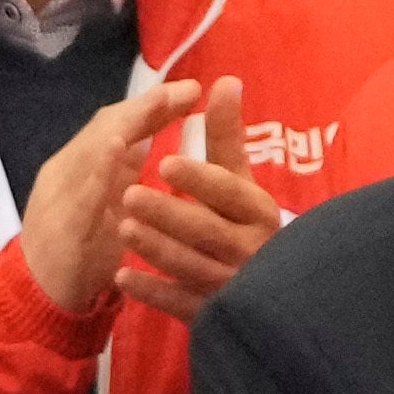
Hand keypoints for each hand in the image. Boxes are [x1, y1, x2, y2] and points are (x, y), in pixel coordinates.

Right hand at [19, 78, 209, 316]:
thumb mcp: (103, 205)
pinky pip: (81, 195)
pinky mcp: (61, 228)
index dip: (151, 106)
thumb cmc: (77, 253)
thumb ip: (120, 172)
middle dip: (147, 106)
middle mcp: (66, 173)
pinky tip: (117, 149)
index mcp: (78, 167)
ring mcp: (60, 198)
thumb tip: (145, 134)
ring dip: (126, 125)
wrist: (36, 302)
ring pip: (92, 152)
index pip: (116, 126)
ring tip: (157, 102)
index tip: (191, 90)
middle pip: (106, 129)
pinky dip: (99, 169)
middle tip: (186, 89)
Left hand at [113, 75, 285, 324]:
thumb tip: (225, 79)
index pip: (229, 192)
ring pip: (191, 266)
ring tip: (123, 228)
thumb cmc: (245, 222)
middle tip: (129, 195)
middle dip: (168, 213)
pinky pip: (181, 304)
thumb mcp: (240, 178)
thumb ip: (228, 135)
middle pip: (207, 230)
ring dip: (156, 248)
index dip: (199, 177)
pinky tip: (122, 276)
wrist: (270, 291)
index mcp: (258, 212)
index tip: (165, 161)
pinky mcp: (213, 313)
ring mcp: (232, 285)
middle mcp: (250, 249)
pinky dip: (152, 292)